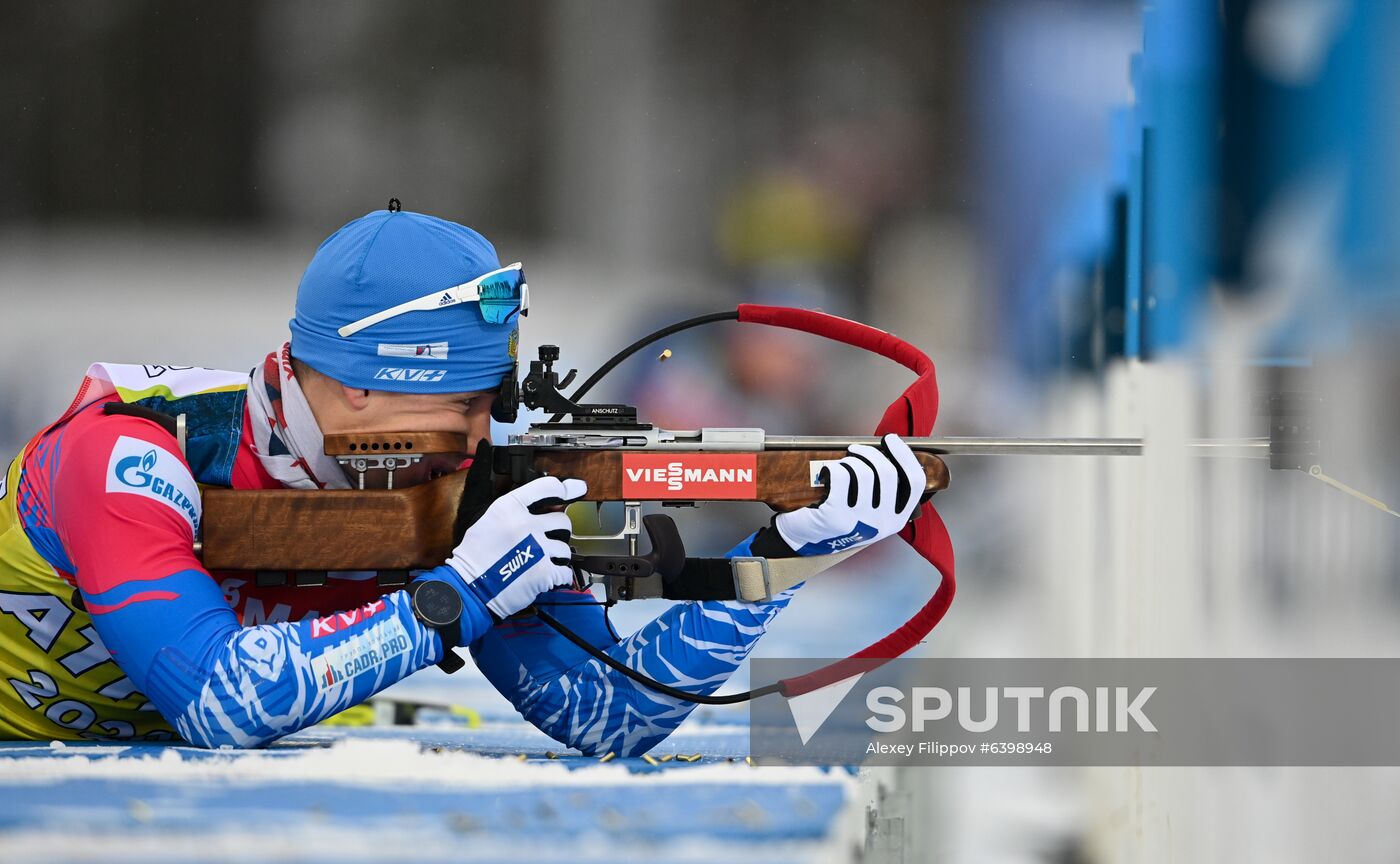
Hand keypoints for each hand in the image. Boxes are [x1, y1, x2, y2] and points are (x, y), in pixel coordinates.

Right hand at [438, 474, 586, 621]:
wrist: (470, 588)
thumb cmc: (476, 555)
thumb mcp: (489, 519)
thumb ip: (516, 509)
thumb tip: (549, 503)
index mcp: (510, 507)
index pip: (548, 487)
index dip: (565, 488)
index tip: (575, 489)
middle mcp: (526, 524)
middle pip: (562, 520)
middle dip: (558, 531)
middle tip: (547, 540)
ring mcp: (538, 549)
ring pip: (565, 548)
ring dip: (558, 556)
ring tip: (543, 562)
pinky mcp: (544, 573)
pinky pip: (565, 572)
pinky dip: (560, 576)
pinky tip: (548, 577)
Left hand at [774, 433, 922, 555]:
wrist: (807, 541)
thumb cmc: (840, 521)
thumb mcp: (872, 513)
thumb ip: (885, 491)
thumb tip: (887, 453)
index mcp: (896, 520)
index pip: (914, 482)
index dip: (905, 455)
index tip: (891, 440)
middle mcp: (882, 522)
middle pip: (887, 472)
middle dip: (870, 453)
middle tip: (856, 450)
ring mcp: (859, 520)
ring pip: (864, 472)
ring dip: (850, 461)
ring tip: (842, 466)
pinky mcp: (836, 515)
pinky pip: (841, 475)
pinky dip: (834, 467)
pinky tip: (829, 473)